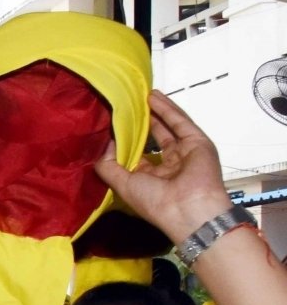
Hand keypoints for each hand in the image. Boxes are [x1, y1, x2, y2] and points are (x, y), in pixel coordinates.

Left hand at [94, 90, 235, 243]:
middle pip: (154, 137)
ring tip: (141, 96)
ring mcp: (184, 153)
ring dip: (155, 111)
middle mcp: (168, 165)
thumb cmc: (153, 200)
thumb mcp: (122, 184)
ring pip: (168, 127)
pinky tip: (154, 97)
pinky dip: (167, 109)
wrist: (188, 207)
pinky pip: (180, 122)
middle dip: (143, 122)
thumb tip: (106, 144)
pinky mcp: (197, 142)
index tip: (114, 125)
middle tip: (130, 106)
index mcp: (150, 178)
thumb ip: (108, 165)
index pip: (138, 153)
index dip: (127, 140)